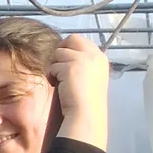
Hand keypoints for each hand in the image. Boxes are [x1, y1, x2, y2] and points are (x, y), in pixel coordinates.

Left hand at [48, 35, 108, 149]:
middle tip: (57, 67)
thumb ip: (84, 64)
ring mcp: (82, 59)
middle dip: (60, 51)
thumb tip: (66, 58)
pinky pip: (52, 66)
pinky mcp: (70, 67)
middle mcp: (94, 55)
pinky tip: (56, 85)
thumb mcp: (91, 77)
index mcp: (100, 57)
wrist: (85, 113)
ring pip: (58, 52)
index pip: (82, 40)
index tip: (65, 62)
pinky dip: (51, 75)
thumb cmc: (87, 100)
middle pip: (71, 39)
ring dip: (54, 65)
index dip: (70, 48)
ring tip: (58, 80)